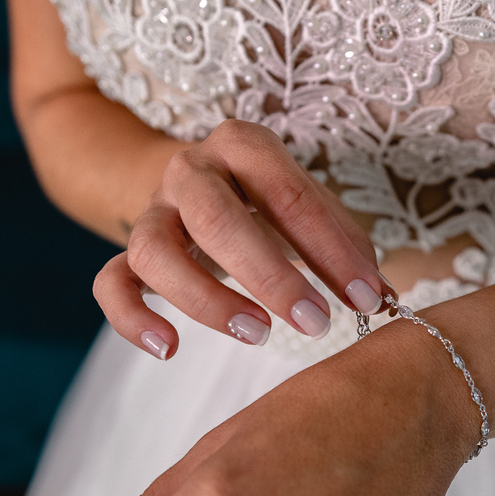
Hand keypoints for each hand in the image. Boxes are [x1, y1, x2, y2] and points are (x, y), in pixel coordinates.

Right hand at [93, 119, 389, 358]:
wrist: (200, 185)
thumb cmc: (270, 203)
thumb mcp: (312, 210)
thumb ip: (347, 250)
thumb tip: (384, 302)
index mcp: (244, 147)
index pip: (289, 196)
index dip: (330, 251)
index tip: (367, 298)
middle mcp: (190, 170)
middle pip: (216, 218)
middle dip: (271, 276)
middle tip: (316, 322)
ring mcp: (153, 210)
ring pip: (154, 251)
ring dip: (206, 299)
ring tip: (257, 334)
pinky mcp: (128, 250)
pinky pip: (110, 282)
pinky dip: (132, 317)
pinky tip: (169, 349)